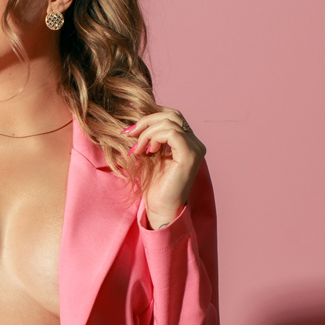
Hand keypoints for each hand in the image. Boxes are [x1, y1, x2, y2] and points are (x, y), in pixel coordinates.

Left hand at [125, 108, 205, 227]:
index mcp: (188, 142)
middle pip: (172, 115)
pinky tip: (147, 152)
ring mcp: (195, 148)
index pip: (172, 116)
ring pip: (169, 122)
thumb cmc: (155, 187)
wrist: (160, 209)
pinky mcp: (190, 155)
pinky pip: (171, 133)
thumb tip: (135, 122)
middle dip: (146, 121)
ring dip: (147, 132)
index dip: (151, 115)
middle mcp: (195, 143)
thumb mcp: (150, 156)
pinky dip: (154, 137)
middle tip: (129, 134)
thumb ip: (150, 138)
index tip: (130, 125)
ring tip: (137, 149)